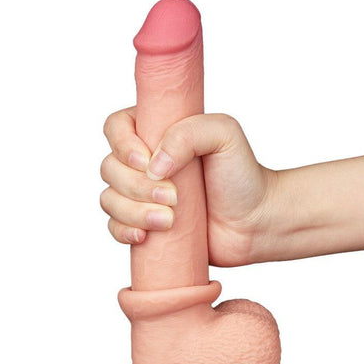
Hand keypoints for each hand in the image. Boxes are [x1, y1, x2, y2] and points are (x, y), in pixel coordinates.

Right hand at [100, 106, 274, 265]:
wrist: (254, 221)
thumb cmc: (241, 174)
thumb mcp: (224, 134)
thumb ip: (187, 133)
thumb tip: (153, 166)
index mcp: (156, 131)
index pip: (116, 127)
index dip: (122, 145)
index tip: (147, 162)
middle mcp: (144, 162)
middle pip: (109, 168)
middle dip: (136, 186)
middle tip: (174, 197)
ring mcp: (141, 195)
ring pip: (109, 199)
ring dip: (133, 212)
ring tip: (169, 220)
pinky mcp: (144, 224)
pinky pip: (114, 227)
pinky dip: (123, 231)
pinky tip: (144, 236)